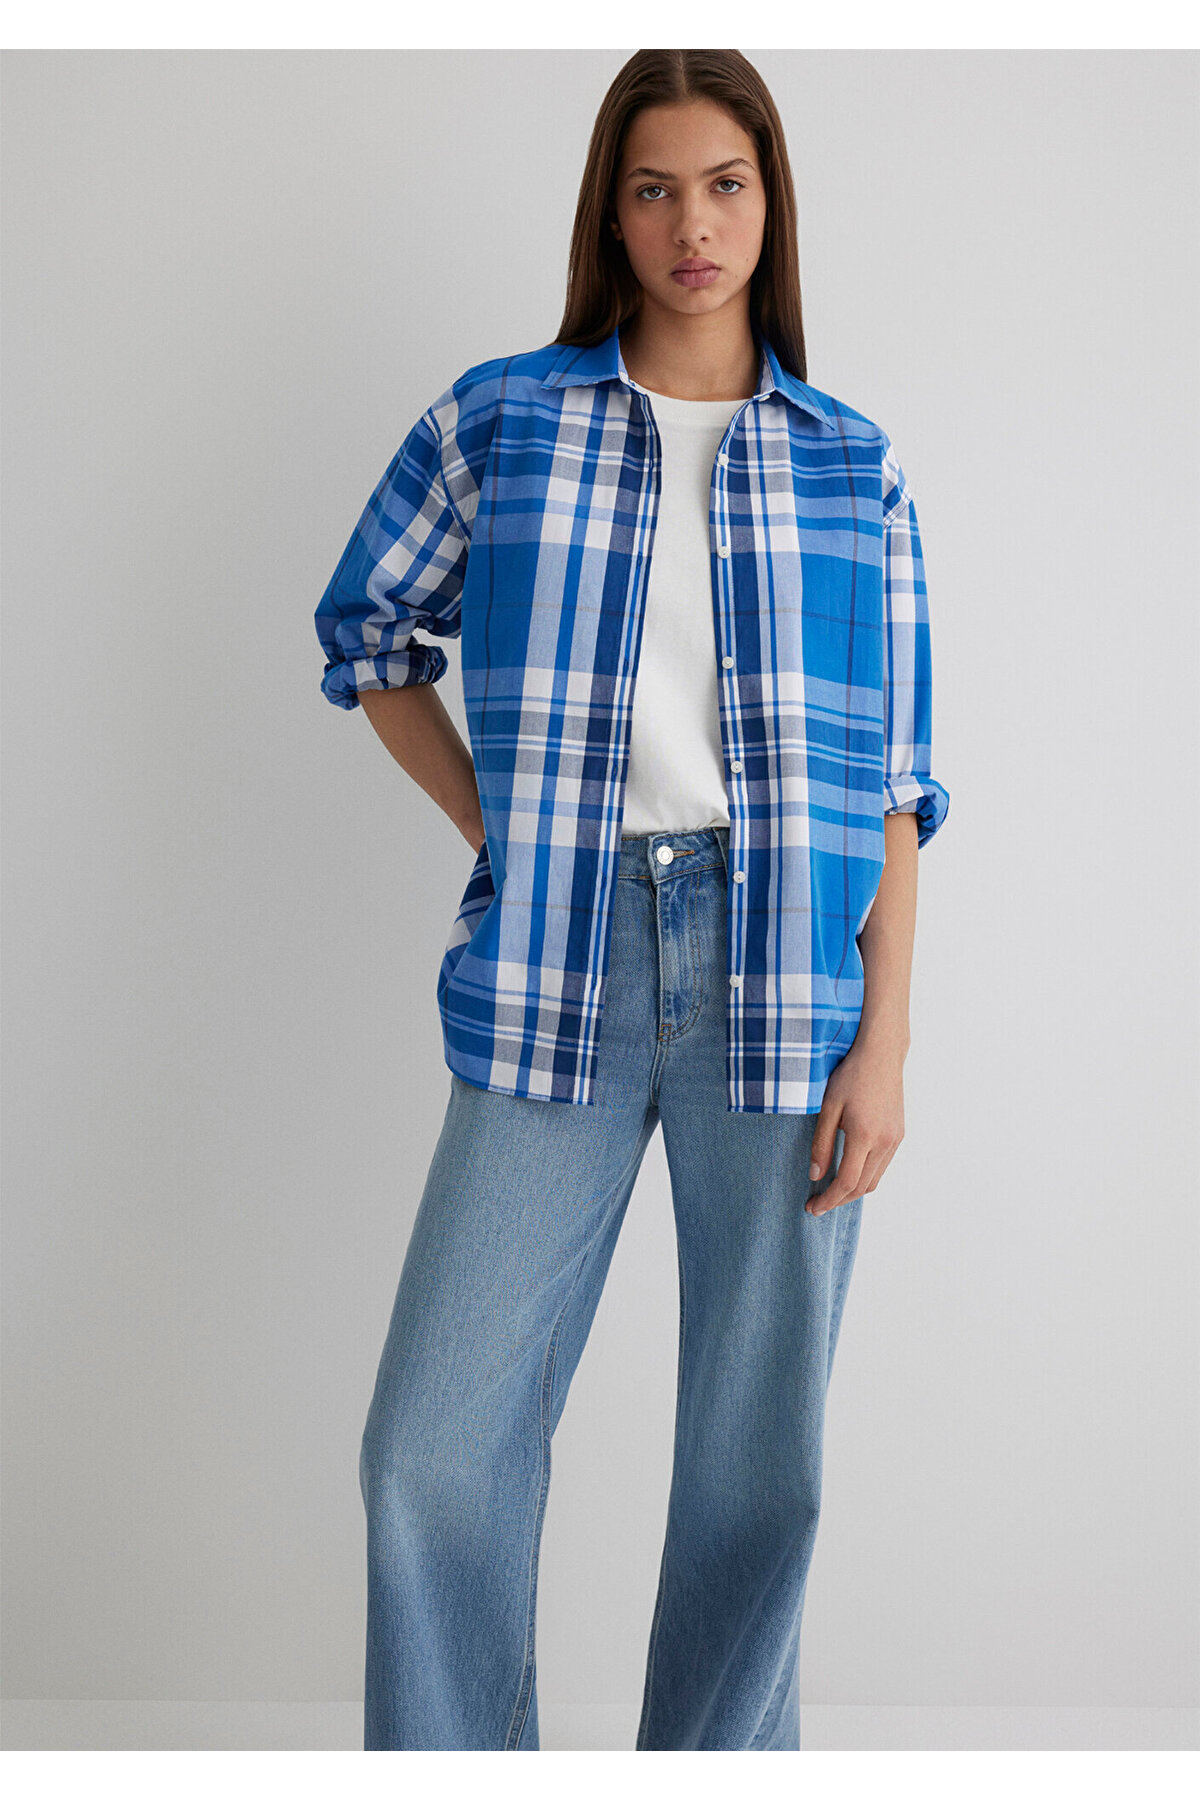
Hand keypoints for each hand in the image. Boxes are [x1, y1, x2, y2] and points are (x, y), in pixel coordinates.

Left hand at [806, 1039, 905, 1215]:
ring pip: (874, 1180)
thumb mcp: (828, 1107)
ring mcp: (895, 1139)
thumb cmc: (850, 1076)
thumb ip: (821, 1143)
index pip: (846, 1182)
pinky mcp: (899, 1135)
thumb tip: (815, 1175)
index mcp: (865, 1136)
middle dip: (838, 1200)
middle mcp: (885, 1142)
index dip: (828, 1199)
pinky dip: (865, 1177)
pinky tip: (849, 1172)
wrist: (881, 1055)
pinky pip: (882, 1166)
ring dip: (853, 1191)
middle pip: (862, 1187)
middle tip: (817, 1204)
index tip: (812, 1207)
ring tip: (831, 1192)